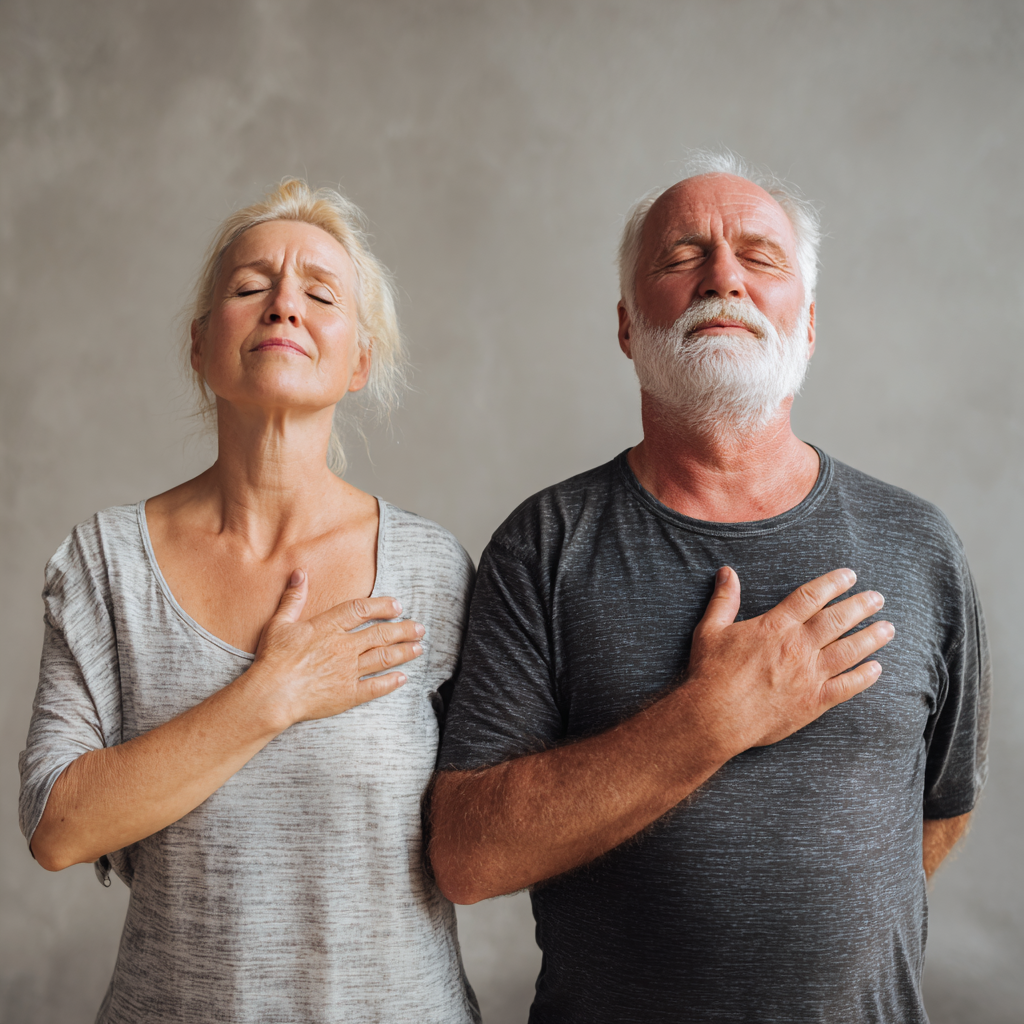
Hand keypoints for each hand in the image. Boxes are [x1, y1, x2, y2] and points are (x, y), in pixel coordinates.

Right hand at [252, 569, 424, 726]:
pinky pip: (375, 687)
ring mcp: (347, 671)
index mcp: (328, 627)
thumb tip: (300, 573)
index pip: (362, 610)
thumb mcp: (280, 623)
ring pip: (383, 658)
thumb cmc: (273, 659)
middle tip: (420, 628)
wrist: (272, 694)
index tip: (397, 606)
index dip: (383, 606)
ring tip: (418, 649)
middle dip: (403, 630)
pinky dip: (391, 682)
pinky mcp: (347, 694)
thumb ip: (293, 598)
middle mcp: (343, 647)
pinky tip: (403, 678)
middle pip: (381, 634)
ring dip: (403, 652)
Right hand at [685, 566, 893, 752]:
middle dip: (860, 606)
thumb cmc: (710, 672)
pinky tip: (877, 669)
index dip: (832, 583)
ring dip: (870, 638)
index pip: (810, 597)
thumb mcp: (710, 629)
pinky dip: (864, 677)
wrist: (715, 716)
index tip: (850, 576)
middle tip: (878, 598)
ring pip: (848, 651)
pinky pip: (846, 687)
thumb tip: (727, 572)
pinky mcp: (813, 701)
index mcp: (775, 626)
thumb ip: (724, 599)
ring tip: (888, 628)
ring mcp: (809, 675)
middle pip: (837, 620)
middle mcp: (797, 646)